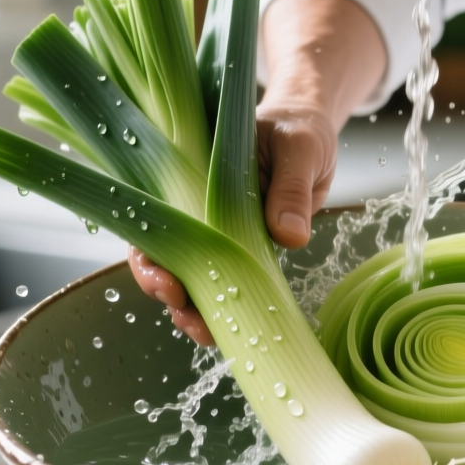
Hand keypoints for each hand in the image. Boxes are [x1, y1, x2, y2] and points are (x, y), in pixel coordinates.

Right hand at [129, 99, 339, 344]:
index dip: (150, 255)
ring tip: (208, 334)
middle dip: (166, 291)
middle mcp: (196, 206)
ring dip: (193, 308)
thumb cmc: (299, 129)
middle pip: (161, 254)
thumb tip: (288, 237)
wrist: (315, 132)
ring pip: (191, 274)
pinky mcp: (242, 248)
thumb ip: (291, 189)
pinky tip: (231, 329)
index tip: (169, 282)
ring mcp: (217, 230)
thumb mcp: (299, 149)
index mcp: (192, 175)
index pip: (152, 217)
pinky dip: (225, 307)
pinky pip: (226, 282)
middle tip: (187, 315)